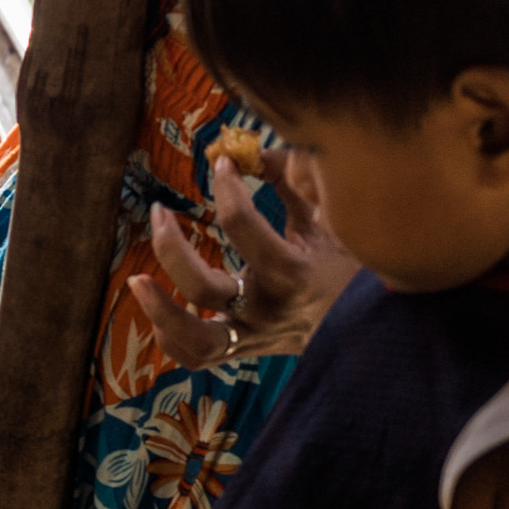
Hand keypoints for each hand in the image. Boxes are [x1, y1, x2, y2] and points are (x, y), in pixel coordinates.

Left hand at [127, 152, 354, 367]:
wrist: (372, 328)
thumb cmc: (349, 265)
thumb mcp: (330, 219)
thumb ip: (297, 180)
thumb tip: (256, 152)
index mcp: (293, 270)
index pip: (243, 226)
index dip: (228, 188)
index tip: (223, 164)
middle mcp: (267, 308)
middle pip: (202, 287)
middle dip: (170, 248)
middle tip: (158, 212)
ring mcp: (252, 335)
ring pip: (196, 338)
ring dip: (159, 310)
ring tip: (136, 279)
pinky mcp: (243, 351)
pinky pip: (198, 357)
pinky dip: (172, 338)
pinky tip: (156, 311)